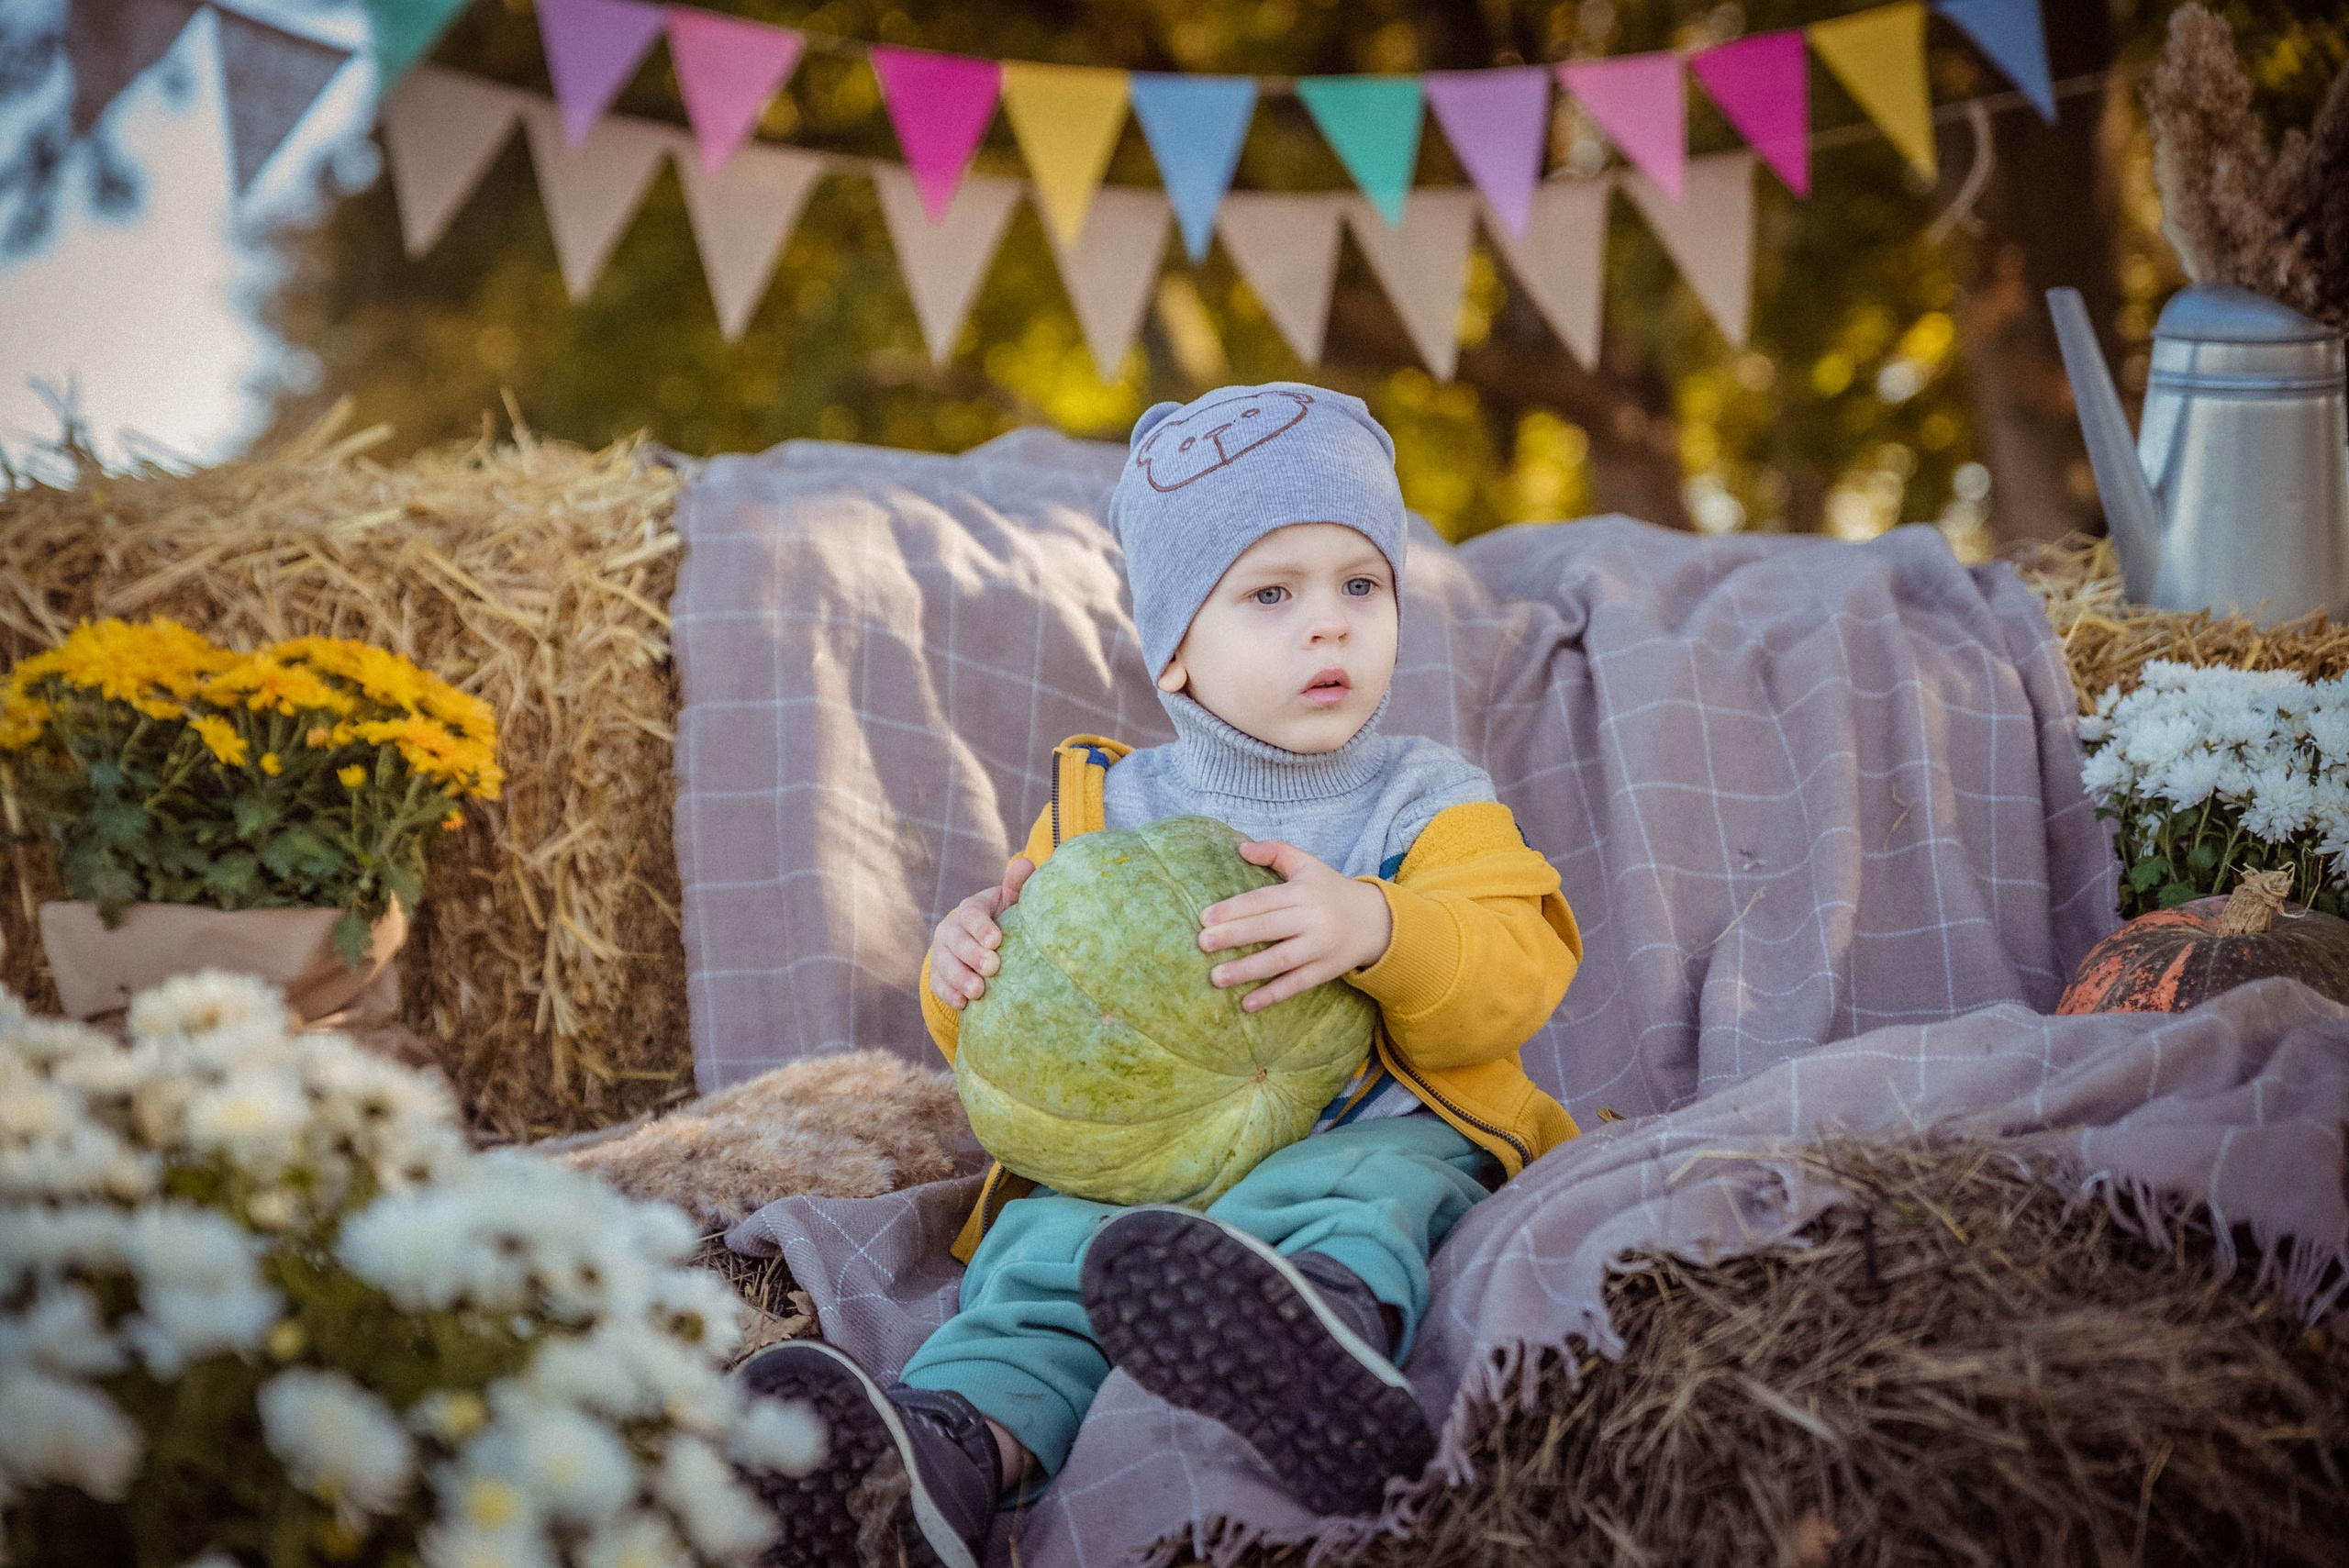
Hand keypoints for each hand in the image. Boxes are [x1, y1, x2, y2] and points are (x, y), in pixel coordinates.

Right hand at [929, 858, 1035, 1009]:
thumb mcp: (1010, 903)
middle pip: (956, 942)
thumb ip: (1017, 886)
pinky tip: (963, 1004)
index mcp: (970, 909)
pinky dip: (949, 994)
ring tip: (978, 992)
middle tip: (992, 968)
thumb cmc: (1004, 921)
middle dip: (972, 955)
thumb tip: (1026, 864)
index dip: (981, 927)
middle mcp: (951, 929)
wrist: (983, 944)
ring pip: (944, 964)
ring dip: (959, 979)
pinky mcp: (938, 974)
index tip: (996, 941)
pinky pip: (938, 984)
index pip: (970, 914)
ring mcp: (942, 953)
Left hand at [1198, 840, 1392, 1011]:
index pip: (1262, 901)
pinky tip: (1247, 1003)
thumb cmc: (1331, 890)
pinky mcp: (1325, 971)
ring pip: (1279, 960)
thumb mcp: (1307, 865)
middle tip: (1203, 944)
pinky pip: (1296, 984)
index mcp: (1302, 892)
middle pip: (1268, 929)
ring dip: (1247, 970)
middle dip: (1233, 937)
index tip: (1204, 918)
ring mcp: (1318, 948)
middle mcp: (1311, 919)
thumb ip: (1275, 852)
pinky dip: (1272, 995)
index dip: (1233, 909)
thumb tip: (1240, 848)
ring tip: (1216, 977)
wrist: (1376, 921)